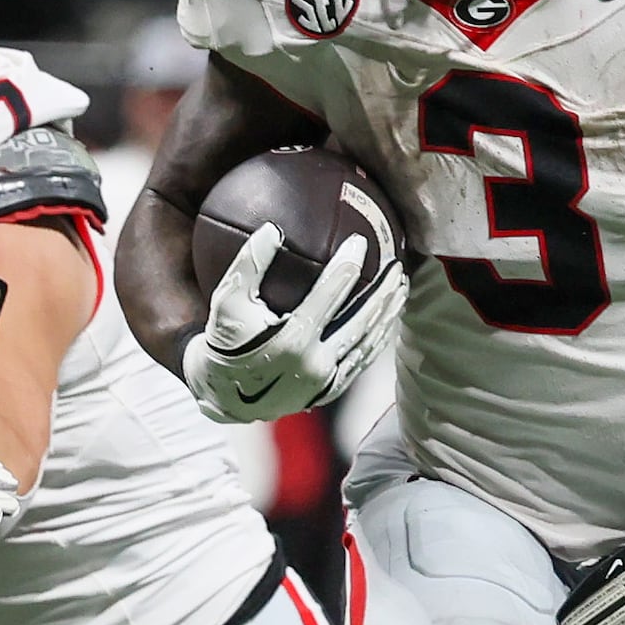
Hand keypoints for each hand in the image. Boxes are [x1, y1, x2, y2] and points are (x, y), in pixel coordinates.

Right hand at [182, 224, 404, 423]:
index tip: (361, 241)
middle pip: (362, 320)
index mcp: (291, 339)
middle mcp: (314, 363)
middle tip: (397, 266)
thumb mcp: (228, 300)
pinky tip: (387, 320)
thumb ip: (249, 263)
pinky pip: (361, 362)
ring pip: (368, 343)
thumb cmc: (225, 341)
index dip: (348, 265)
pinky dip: (377, 339)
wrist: (223, 396)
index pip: (330, 294)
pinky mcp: (329, 392)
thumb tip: (273, 228)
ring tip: (401, 289)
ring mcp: (325, 382)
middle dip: (383, 291)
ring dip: (387, 314)